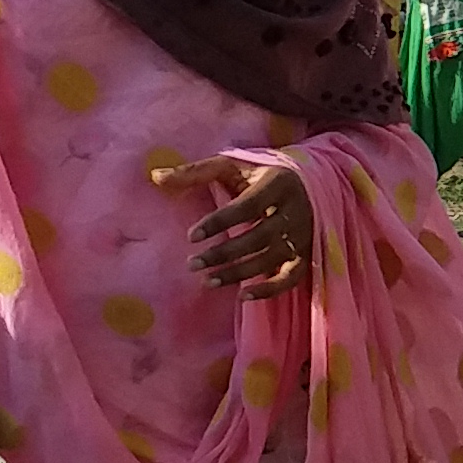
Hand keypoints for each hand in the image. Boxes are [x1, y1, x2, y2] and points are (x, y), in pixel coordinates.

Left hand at [162, 154, 315, 298]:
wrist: (307, 183)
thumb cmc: (258, 174)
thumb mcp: (231, 167)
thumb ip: (195, 172)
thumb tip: (155, 177)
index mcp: (278, 183)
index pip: (248, 206)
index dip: (219, 222)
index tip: (191, 236)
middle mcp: (295, 211)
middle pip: (258, 237)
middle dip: (224, 253)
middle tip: (192, 264)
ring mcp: (303, 235)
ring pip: (271, 259)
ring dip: (239, 272)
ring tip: (207, 281)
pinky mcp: (305, 254)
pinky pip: (290, 277)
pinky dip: (270, 289)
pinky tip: (243, 296)